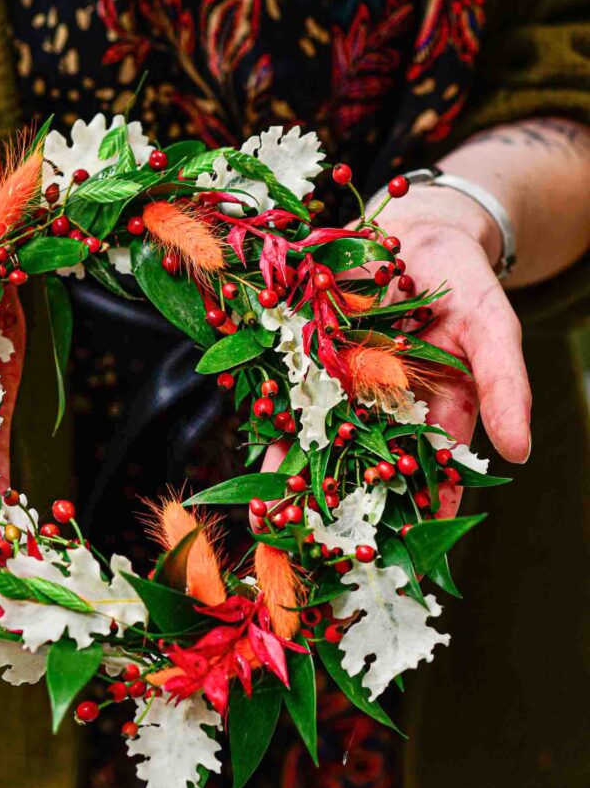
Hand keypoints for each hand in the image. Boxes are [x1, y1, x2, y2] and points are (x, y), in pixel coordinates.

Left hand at [257, 187, 530, 519]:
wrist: (414, 231)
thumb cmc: (463, 282)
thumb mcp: (493, 328)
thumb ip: (505, 385)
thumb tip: (522, 452)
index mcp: (433, 413)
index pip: (430, 472)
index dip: (422, 511)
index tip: (409, 552)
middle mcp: (386, 409)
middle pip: (369, 468)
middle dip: (349, 511)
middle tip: (330, 556)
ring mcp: (345, 388)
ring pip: (325, 443)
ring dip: (305, 483)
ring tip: (285, 527)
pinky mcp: (310, 361)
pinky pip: (293, 400)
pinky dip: (279, 430)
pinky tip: (264, 464)